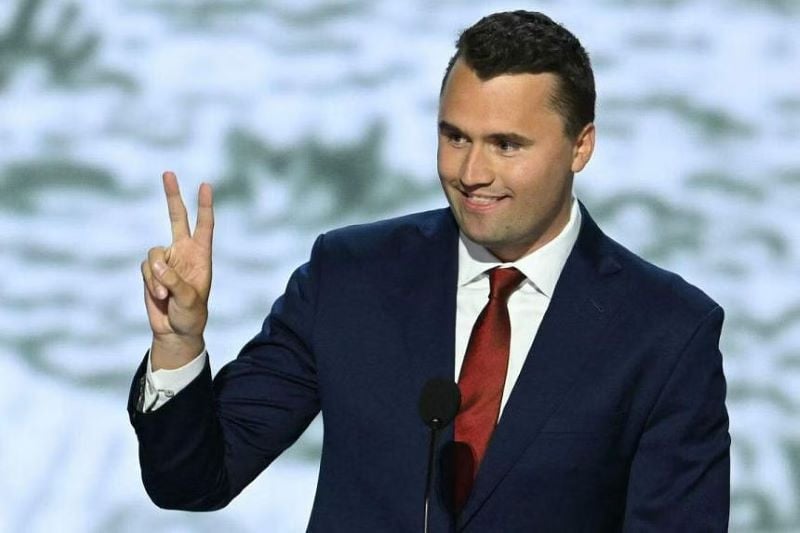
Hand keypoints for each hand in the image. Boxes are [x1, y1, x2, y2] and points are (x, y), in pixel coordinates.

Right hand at [141, 171, 213, 368]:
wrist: (176, 331)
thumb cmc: (191, 315)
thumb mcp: (189, 300)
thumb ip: (174, 281)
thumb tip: (156, 263)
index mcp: (201, 255)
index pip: (204, 225)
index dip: (205, 206)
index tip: (205, 185)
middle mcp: (183, 252)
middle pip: (176, 218)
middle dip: (172, 196)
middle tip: (168, 172)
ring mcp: (166, 260)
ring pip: (153, 253)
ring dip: (157, 276)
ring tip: (166, 294)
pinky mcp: (150, 271)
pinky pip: (145, 268)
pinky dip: (150, 282)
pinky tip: (159, 296)